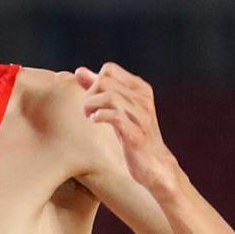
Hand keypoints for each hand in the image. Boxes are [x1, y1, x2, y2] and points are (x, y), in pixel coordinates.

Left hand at [75, 62, 179, 196]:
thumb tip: (79, 71)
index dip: (93, 82)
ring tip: (90, 117)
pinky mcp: (136, 134)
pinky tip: (96, 122)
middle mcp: (142, 99)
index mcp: (140, 89)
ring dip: (91, 106)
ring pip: (108, 96)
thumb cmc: (133, 134)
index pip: (109, 69)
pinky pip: (115, 116)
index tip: (92, 99)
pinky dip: (99, 117)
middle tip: (88, 111)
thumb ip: (99, 89)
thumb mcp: (117, 108)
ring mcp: (140, 116)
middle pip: (105, 81)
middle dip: (89, 94)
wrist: (155, 164)